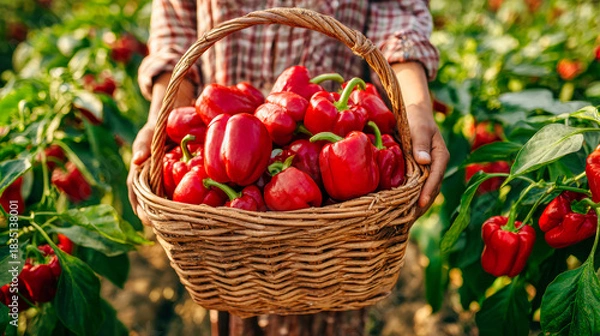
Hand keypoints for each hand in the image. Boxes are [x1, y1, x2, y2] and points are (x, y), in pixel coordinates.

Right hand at [127, 73, 195, 225]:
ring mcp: (167, 188)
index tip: (151, 222)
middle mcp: (153, 187)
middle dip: (164, 221)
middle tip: (176, 232)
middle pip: (156, 209)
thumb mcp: (149, 134)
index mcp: (141, 179)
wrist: (173, 122)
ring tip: (192, 230)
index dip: (144, 212)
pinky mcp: (181, 186)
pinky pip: (186, 199)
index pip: (139, 200)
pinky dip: (192, 206)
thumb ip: (144, 145)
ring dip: (179, 218)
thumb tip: (138, 160)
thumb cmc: (157, 129)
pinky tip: (205, 215)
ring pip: (171, 207)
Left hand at [392, 63, 448, 214]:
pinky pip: (418, 186)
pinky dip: (412, 197)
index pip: (435, 177)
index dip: (428, 192)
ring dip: (417, 205)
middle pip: (432, 188)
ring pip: (426, 190)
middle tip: (409, 220)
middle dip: (422, 205)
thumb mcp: (418, 127)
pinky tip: (402, 208)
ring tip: (406, 220)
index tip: (420, 204)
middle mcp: (437, 164)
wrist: (414, 112)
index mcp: (440, 155)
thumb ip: (420, 143)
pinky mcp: (421, 170)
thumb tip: (423, 161)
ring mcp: (430, 168)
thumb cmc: (416, 118)